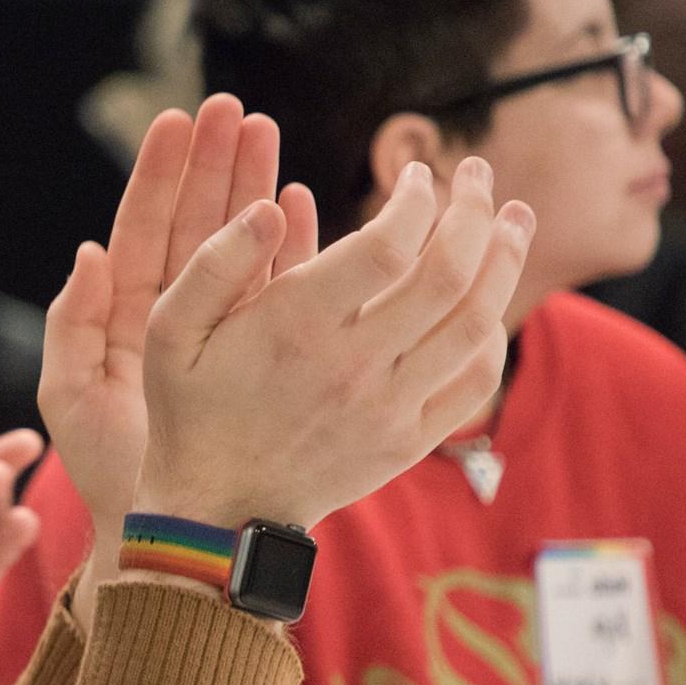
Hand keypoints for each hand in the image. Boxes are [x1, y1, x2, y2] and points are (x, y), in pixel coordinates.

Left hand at [38, 96, 311, 528]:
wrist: (162, 529)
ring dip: (254, 187)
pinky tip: (304, 201)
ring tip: (269, 130)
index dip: (162, 174)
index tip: (178, 119)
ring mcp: (221, 328)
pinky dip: (291, 246)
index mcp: (125, 313)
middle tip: (235, 107)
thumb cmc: (107, 470)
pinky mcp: (259, 350)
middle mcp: (174, 313)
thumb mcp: (72, 397)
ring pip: (239, 245)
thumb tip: (86, 254)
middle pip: (195, 220)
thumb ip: (72, 327)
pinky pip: (277, 287)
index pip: (144, 227)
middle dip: (215, 162)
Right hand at [133, 154, 530, 528]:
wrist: (216, 511)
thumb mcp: (171, 327)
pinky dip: (493, 335)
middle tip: (477, 173)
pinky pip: (474, 383)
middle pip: (448, 273)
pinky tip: (487, 301)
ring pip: (475, 323)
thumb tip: (273, 203)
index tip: (417, 175)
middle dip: (475, 210)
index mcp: (296, 326)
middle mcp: (352, 365)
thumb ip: (216, 260)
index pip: (388, 244)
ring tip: (515, 220)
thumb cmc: (190, 408)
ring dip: (505, 262)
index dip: (416, 198)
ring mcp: (388, 408)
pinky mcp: (407, 443)